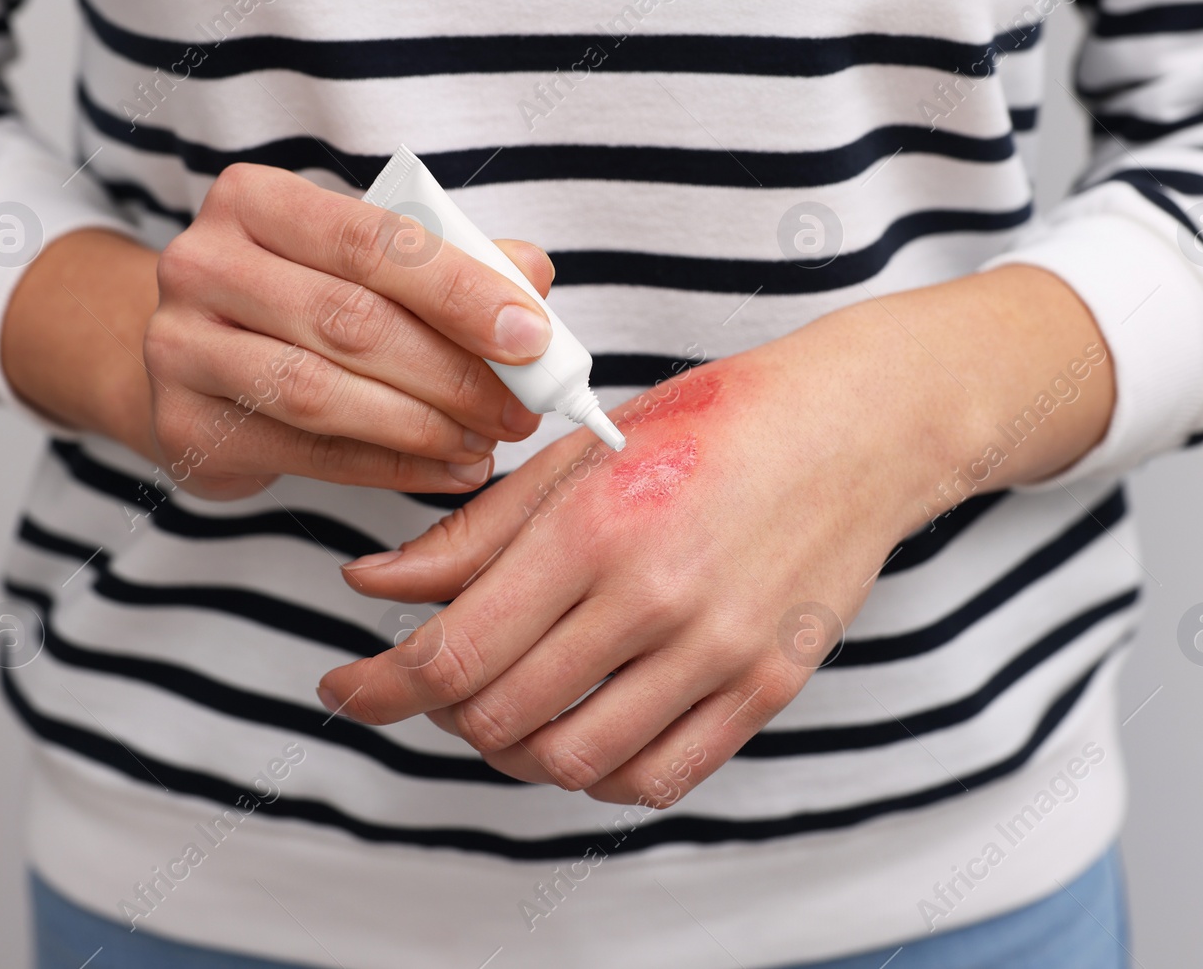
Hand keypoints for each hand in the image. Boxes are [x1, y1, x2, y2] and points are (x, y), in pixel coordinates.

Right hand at [3, 163, 558, 498]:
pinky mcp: (183, 426)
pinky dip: (390, 467)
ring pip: (323, 393)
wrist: (190, 358)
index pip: (372, 240)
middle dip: (454, 372)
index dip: (460, 290)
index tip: (532, 336)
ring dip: (423, 426)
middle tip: (522, 408)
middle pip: (351, 321)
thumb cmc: (299, 298)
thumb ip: (450, 261)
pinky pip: (307, 453)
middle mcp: (203, 263)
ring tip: (486, 443)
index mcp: (255, 200)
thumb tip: (533, 274)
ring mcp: (180, 347)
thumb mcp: (366, 262)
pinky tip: (447, 470)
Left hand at [317, 267, 1114, 806]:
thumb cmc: (717, 423)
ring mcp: (717, 653)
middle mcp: (655, 599)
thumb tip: (375, 583)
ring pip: (572, 763)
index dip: (379, 686)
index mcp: (596, 527)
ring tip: (506, 705)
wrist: (855, 429)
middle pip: (500, 716)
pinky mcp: (764, 689)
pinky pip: (657, 779)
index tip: (346, 688)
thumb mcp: (582, 454)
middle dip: (440, 713)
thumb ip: (475, 531)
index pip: (455, 651)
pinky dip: (597, 774)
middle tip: (433, 681)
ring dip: (513, 749)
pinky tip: (583, 728)